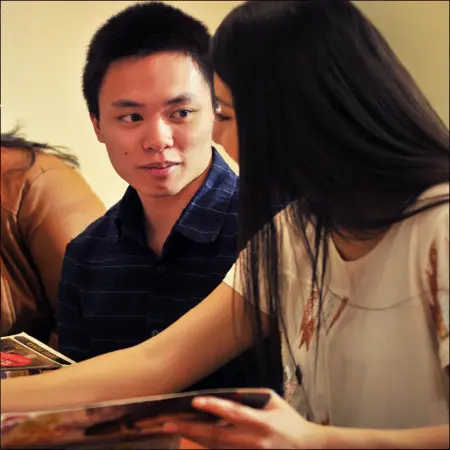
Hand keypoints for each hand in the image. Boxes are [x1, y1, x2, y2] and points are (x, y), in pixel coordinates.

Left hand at [162, 390, 325, 448]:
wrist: (307, 449)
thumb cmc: (289, 421)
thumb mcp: (273, 401)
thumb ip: (251, 396)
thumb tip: (228, 394)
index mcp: (261, 422)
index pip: (233, 413)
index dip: (214, 407)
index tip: (195, 401)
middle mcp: (252, 441)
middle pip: (216, 436)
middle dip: (191, 429)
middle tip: (168, 423)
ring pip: (216, 449)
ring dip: (195, 439)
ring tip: (175, 429)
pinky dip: (209, 448)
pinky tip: (194, 440)